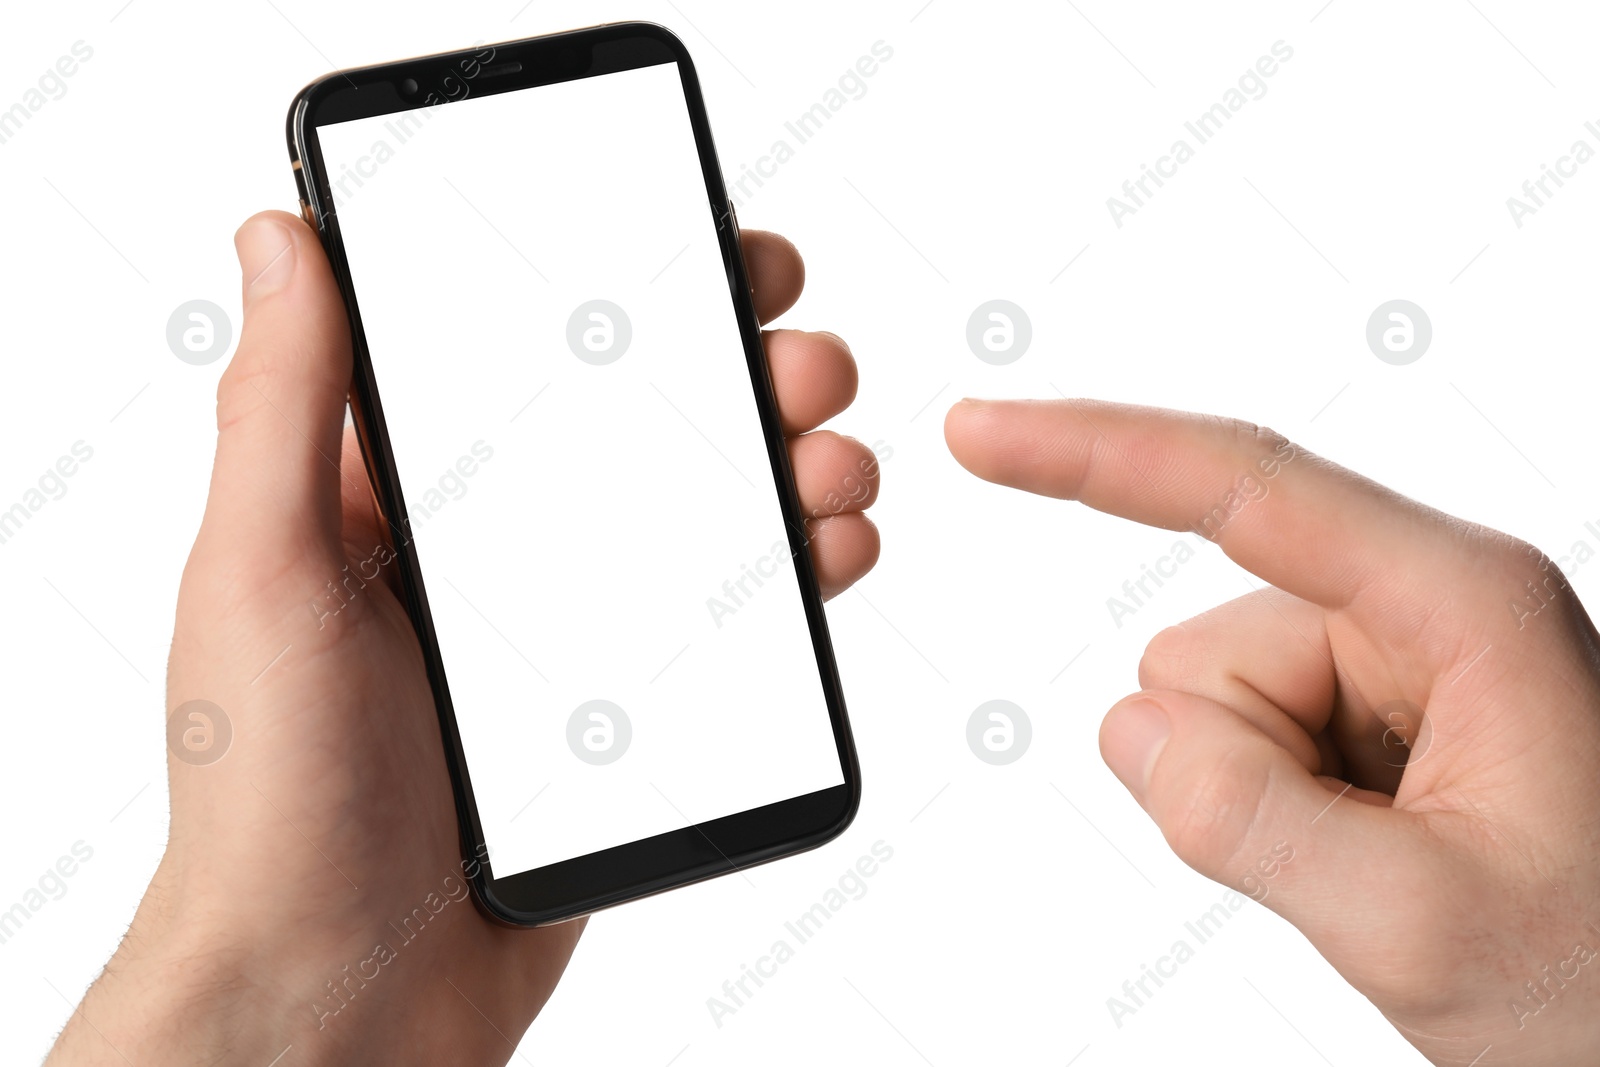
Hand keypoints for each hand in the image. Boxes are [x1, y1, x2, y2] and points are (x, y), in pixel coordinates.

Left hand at [46, 211, 878, 1065]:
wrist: (345, 995)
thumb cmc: (272, 797)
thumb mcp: (261, 573)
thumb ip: (283, 405)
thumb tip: (283, 237)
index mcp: (407, 493)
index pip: (532, 349)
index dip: (630, 282)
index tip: (712, 246)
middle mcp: (500, 546)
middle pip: (649, 419)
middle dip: (743, 366)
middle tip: (799, 359)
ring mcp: (576, 625)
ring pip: (713, 508)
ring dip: (796, 460)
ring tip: (834, 460)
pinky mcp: (632, 705)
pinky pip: (736, 617)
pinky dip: (803, 569)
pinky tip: (835, 549)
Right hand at [946, 397, 1599, 1066]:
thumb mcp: (1424, 923)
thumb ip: (1249, 821)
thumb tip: (1131, 725)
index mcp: (1463, 600)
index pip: (1244, 489)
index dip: (1092, 452)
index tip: (980, 433)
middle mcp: (1423, 602)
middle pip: (1206, 646)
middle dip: (1234, 765)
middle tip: (1356, 863)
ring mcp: (1392, 658)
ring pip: (1204, 702)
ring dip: (1253, 796)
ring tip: (1374, 859)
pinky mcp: (1365, 708)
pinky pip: (1227, 742)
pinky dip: (1264, 807)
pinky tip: (1366, 848)